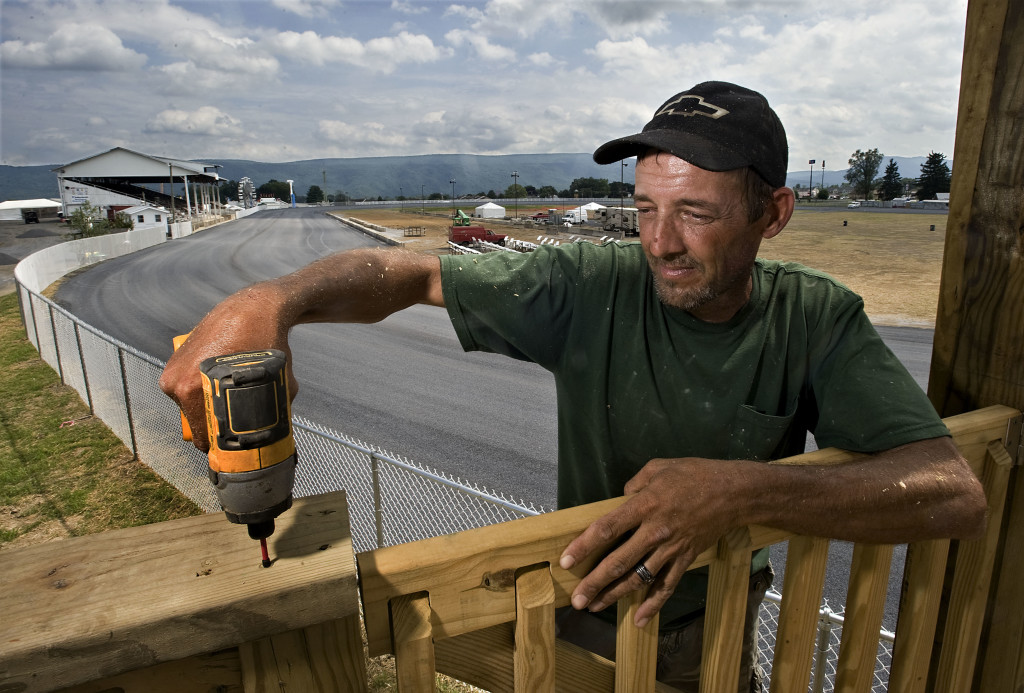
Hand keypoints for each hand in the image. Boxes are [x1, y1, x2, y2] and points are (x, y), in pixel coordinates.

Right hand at [158, 285, 297, 450]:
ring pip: (191, 406)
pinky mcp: (174, 360)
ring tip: (230, 398)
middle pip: (196, 423)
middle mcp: (176, 382)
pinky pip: (186, 388)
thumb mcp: (279, 385)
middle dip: (216, 427)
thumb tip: (277, 440)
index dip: (220, 447)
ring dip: (208, 407)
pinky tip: (219, 384)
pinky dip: (201, 390)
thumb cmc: (268, 345)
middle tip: (238, 424)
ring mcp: (172, 370)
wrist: (254, 309)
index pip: (202, 438)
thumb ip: (276, 414)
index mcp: (193, 391)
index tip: (234, 448)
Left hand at [558, 457, 749, 627]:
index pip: (606, 529)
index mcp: (644, 505)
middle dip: (594, 582)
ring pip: (639, 578)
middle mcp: (655, 531)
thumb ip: (635, 483)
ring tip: (594, 607)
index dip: (584, 547)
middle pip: (618, 561)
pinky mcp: (686, 558)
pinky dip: (653, 605)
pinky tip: (639, 619)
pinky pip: (667, 586)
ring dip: (615, 595)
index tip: (566, 561)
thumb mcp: (659, 467)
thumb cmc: (695, 474)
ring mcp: (671, 548)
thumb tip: (622, 499)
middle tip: (576, 599)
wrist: (734, 492)